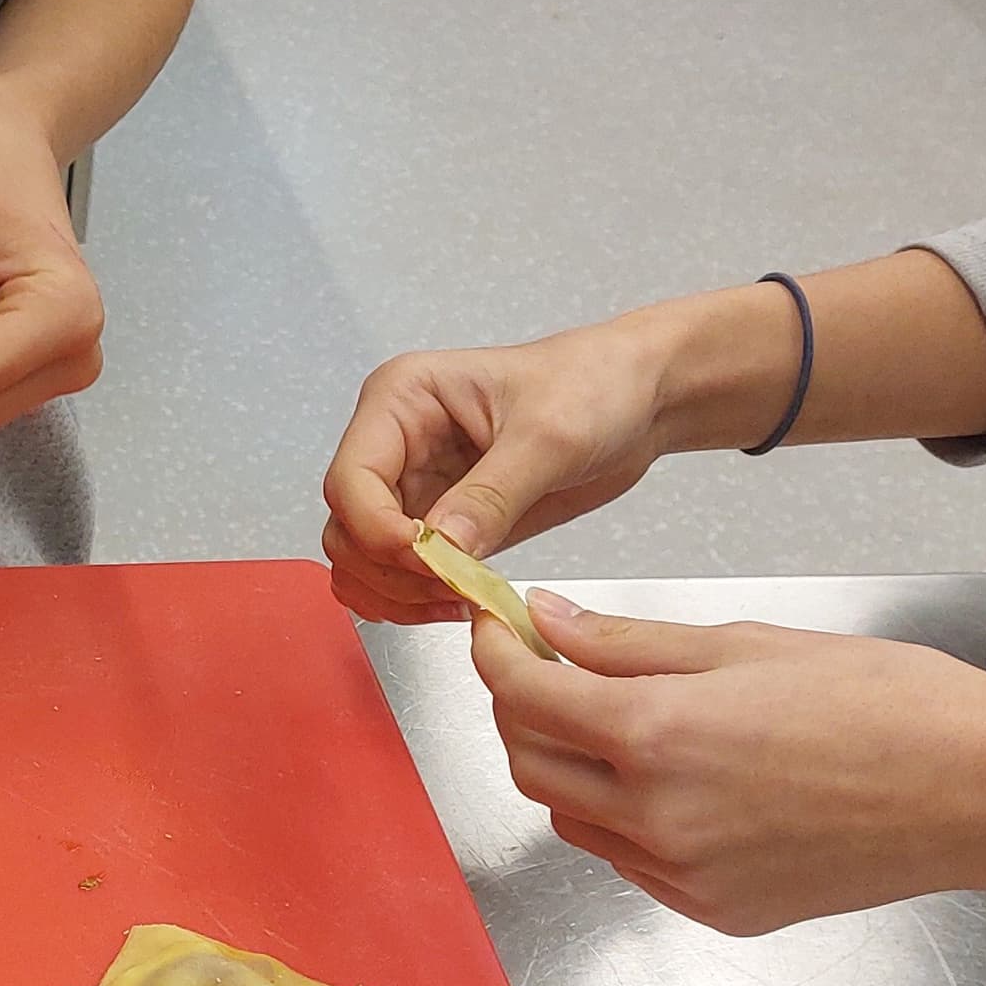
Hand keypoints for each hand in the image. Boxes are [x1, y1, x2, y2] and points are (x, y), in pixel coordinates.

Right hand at [321, 322, 675, 626]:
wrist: (638, 398)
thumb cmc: (595, 384)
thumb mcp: (548, 436)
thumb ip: (491, 496)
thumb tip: (441, 550)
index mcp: (402, 399)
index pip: (351, 479)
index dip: (377, 529)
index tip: (425, 559)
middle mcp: (395, 443)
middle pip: (347, 527)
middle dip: (388, 569)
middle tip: (448, 588)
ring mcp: (415, 485)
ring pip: (363, 558)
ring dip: (395, 593)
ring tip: (456, 601)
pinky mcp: (441, 521)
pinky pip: (400, 574)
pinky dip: (415, 599)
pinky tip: (460, 601)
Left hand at [472, 592, 985, 934]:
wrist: (979, 791)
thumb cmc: (888, 704)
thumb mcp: (745, 644)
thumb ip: (628, 642)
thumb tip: (549, 622)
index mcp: (657, 737)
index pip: (523, 697)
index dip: (493, 656)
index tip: (494, 630)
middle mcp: (657, 817)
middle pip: (530, 767)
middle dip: (520, 712)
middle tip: (545, 668)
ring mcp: (683, 875)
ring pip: (572, 820)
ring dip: (568, 769)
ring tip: (614, 720)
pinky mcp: (713, 910)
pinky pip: (628, 861)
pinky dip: (620, 817)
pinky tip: (668, 778)